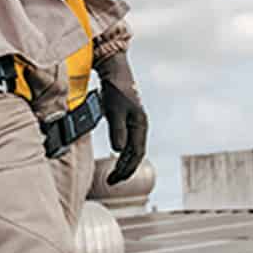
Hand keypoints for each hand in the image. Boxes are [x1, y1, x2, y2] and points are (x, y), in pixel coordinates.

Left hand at [95, 50, 148, 184]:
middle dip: (125, 170)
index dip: (126, 169)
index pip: (137, 154)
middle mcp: (140, 125)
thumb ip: (117, 130)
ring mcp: (135, 122)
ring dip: (124, 162)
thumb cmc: (114, 89)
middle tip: (111, 181)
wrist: (114, 70)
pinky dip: (122, 152)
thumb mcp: (114, 111)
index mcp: (140, 124)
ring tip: (113, 174)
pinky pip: (128, 141)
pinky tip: (115, 156)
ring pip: (133, 149)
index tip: (114, 179)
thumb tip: (119, 151)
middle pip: (136, 154)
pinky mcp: (127, 119)